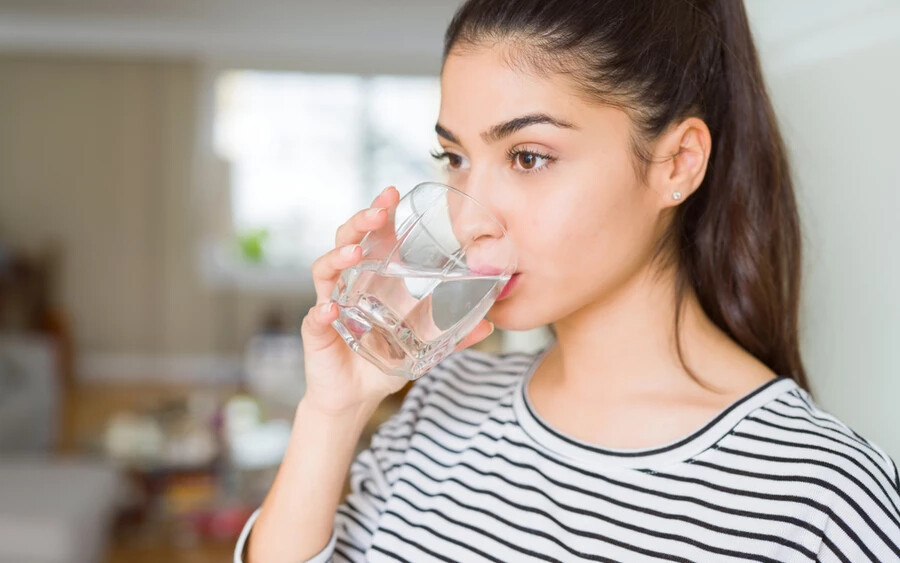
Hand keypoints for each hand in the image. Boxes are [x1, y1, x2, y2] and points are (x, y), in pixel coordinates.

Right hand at [299, 186, 494, 414]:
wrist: (354, 398)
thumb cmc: (382, 363)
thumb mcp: (423, 347)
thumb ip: (453, 335)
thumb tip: (490, 325)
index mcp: (371, 280)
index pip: (372, 238)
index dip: (379, 214)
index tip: (392, 193)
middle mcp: (347, 286)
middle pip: (346, 242)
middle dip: (360, 223)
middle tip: (378, 211)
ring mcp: (329, 306)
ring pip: (325, 271)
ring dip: (338, 257)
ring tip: (355, 253)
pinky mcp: (317, 334)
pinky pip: (315, 318)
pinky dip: (321, 313)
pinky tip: (330, 310)